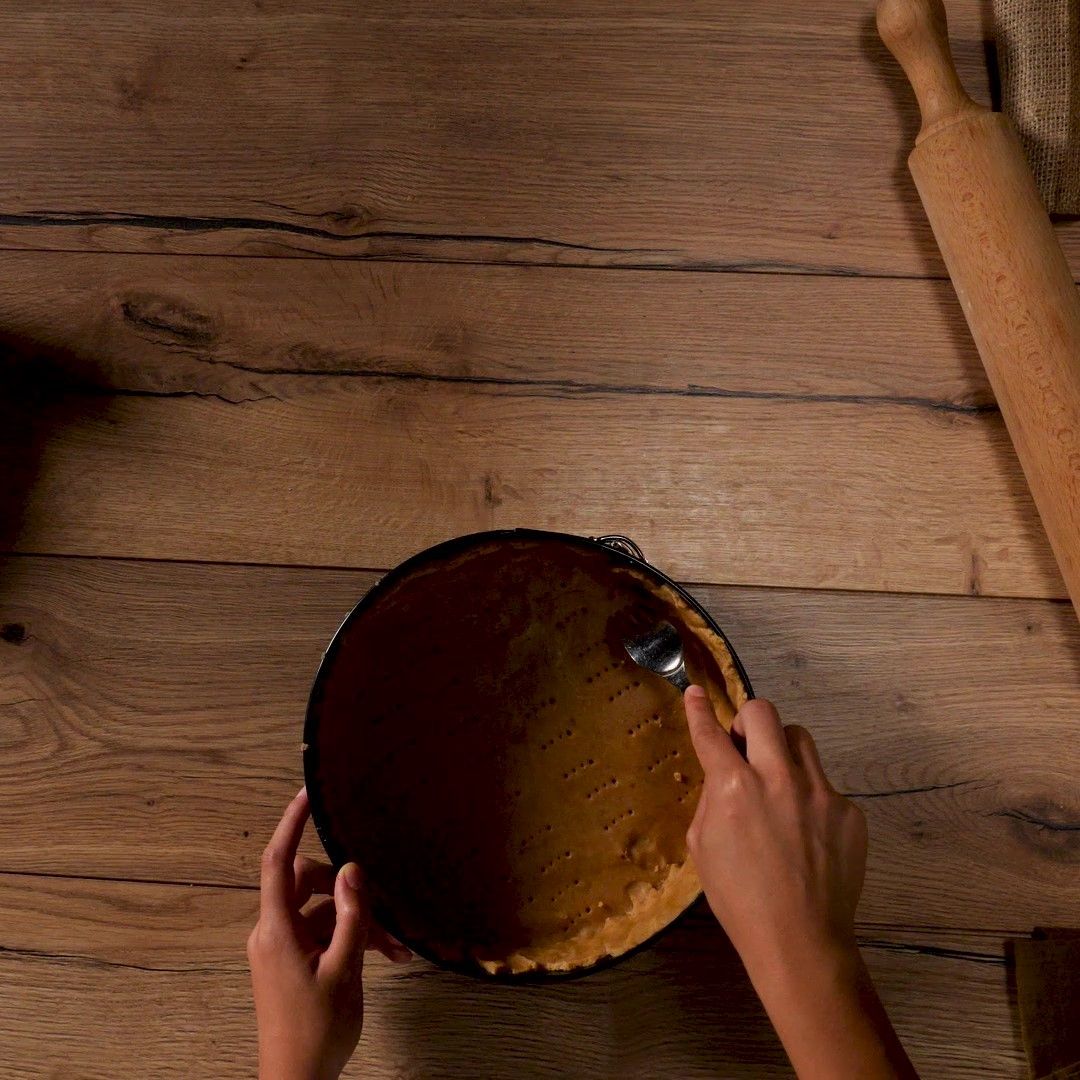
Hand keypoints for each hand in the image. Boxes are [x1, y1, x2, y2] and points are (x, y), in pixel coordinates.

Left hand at [248, 788, 411, 1079]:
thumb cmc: (316, 1030)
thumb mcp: (343, 970)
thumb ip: (350, 916)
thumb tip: (351, 869)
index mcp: (276, 930)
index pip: (276, 862)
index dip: (290, 824)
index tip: (306, 794)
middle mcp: (272, 933)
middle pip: (305, 884)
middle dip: (344, 887)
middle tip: (381, 901)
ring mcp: (282, 948)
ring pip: (320, 911)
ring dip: (355, 919)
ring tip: (394, 945)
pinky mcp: (292, 963)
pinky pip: (321, 933)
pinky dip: (349, 938)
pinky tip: (385, 955)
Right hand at [683, 687, 915, 1078]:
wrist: (800, 941)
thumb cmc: (739, 900)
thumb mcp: (703, 847)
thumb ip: (712, 800)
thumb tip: (723, 776)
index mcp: (733, 787)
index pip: (710, 733)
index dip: (698, 709)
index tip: (694, 693)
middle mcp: (777, 777)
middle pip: (763, 713)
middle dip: (747, 720)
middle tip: (743, 744)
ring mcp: (820, 792)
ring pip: (800, 739)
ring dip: (782, 750)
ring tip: (778, 783)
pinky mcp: (849, 811)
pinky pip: (825, 785)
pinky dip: (810, 798)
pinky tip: (806, 833)